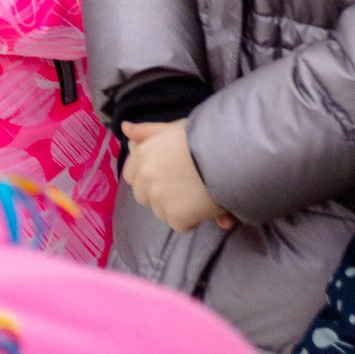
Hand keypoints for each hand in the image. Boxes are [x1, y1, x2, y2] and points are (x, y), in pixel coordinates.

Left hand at [121, 120, 235, 234]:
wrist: (229, 155)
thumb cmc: (205, 137)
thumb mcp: (174, 128)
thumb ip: (148, 131)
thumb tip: (125, 128)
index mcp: (142, 153)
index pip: (131, 176)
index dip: (149, 179)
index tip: (167, 178)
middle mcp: (145, 175)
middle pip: (143, 196)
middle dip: (160, 196)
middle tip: (184, 188)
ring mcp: (159, 196)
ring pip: (161, 213)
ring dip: (176, 209)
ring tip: (198, 196)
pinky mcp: (176, 215)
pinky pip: (180, 225)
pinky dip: (192, 220)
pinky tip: (206, 207)